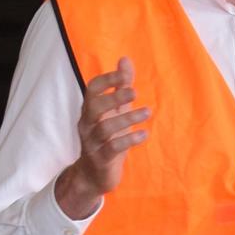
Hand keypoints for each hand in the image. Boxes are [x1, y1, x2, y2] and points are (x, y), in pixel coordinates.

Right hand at [55, 56, 151, 218]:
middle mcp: (87, 125)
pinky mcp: (101, 160)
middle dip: (113, 98)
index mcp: (90, 110)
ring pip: (105, 128)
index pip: (91, 90)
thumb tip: (125, 59)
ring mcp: (92, 143)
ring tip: (147, 112)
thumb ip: (120, 87)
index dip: (106, 80)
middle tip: (134, 92)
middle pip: (94, 107)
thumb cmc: (107, 138)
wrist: (93, 175)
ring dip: (127, 118)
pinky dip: (129, 140)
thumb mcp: (115, 111)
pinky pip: (112, 148)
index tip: (124, 75)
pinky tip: (145, 133)